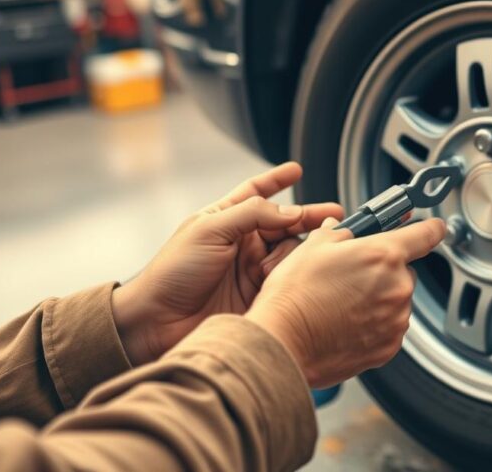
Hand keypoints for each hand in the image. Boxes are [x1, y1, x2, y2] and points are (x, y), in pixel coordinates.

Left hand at [112, 162, 342, 364]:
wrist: (158, 323)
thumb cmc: (173, 272)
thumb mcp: (210, 230)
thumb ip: (252, 214)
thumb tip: (290, 210)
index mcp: (226, 220)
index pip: (256, 193)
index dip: (277, 180)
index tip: (296, 169)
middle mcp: (243, 243)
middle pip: (285, 224)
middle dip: (308, 218)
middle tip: (333, 217)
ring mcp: (253, 270)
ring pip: (291, 252)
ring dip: (292, 255)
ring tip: (274, 268)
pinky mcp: (262, 296)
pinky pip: (289, 280)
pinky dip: (293, 277)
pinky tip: (290, 279)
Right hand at [247, 216, 445, 387]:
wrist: (284, 342)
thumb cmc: (295, 296)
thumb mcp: (314, 246)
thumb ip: (340, 232)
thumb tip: (342, 229)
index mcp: (384, 255)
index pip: (427, 234)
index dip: (432, 228)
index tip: (435, 228)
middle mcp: (397, 288)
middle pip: (403, 271)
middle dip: (383, 270)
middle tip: (350, 276)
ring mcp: (395, 320)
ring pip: (395, 301)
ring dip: (378, 299)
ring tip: (341, 303)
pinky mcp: (388, 347)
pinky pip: (389, 328)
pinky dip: (373, 324)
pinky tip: (345, 322)